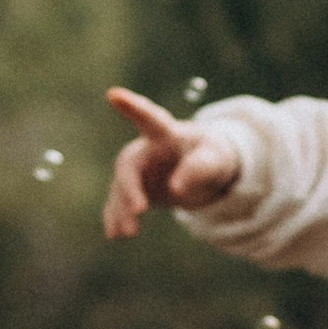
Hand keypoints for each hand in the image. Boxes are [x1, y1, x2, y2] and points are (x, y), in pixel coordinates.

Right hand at [101, 86, 243, 236]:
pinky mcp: (135, 189)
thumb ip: (198, 169)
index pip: (149, 118)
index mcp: (166, 134)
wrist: (204, 170)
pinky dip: (117, 218)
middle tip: (139, 211)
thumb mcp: (214, 160)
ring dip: (122, 209)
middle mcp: (145, 149)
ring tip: (127, 234)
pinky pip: (120, 203)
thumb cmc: (211, 156)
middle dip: (130, 188)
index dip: (132, 106)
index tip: (113, 94)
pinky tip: (114, 234)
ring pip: (121, 188)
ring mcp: (137, 170)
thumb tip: (176, 188)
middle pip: (129, 165)